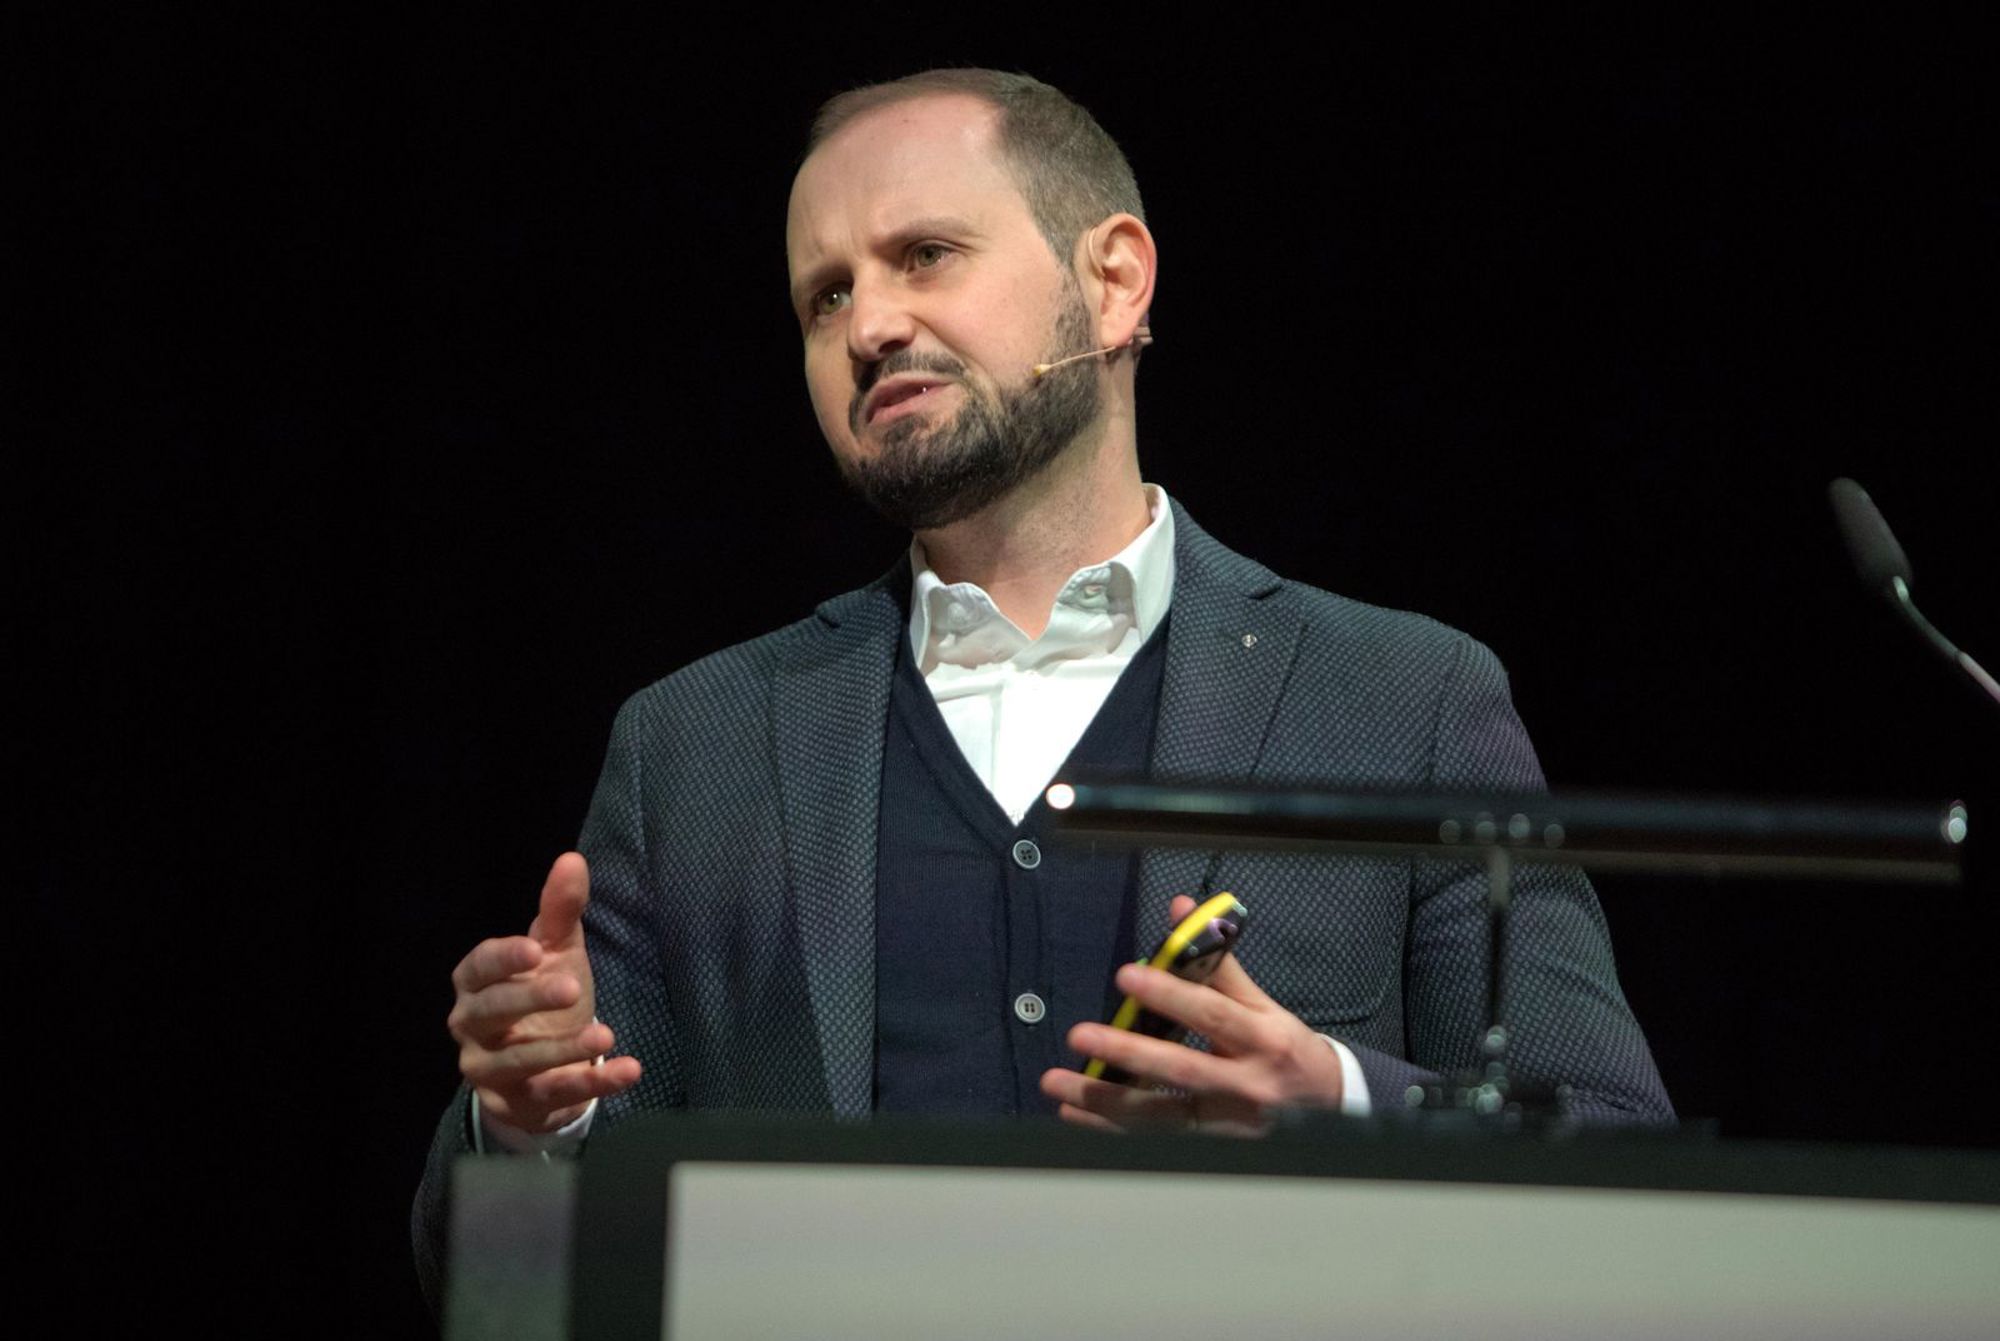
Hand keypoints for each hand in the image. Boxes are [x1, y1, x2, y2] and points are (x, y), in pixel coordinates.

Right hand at [447, 852, 641, 1134]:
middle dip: (529, 999)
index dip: (503, 958)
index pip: (479, 967)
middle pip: (491, 1012)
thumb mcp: (556, 952)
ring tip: (605, 1035)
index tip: (535, 949)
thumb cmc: (543, 995)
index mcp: (475, 984)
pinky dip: (591, 1083)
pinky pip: (552, 1095)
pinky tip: (628, 1071)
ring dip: (562, 1050)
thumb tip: (572, 859)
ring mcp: (489, 1070)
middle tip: (573, 988)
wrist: (544, 1064)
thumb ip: (560, 911)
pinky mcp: (516, 1103)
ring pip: (518, 1062)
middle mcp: (472, 1027)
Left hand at [1040, 895, 1343, 1135]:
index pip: (1212, 1013)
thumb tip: (1183, 910)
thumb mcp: (1264, 1004)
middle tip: (1082, 1036)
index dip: (1170, 993)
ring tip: (1060, 1084)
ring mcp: (1228, 1124)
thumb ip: (1218, 962)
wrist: (1330, 1110)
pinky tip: (1076, 1116)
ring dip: (1105, 1101)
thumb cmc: (1287, 1050)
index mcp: (1262, 1039)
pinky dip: (1112, 1130)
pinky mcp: (1211, 1147)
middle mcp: (1246, 1084)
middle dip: (1128, 1053)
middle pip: (1182, 1070)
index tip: (1128, 976)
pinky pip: (1155, 1141)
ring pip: (1161, 1116)